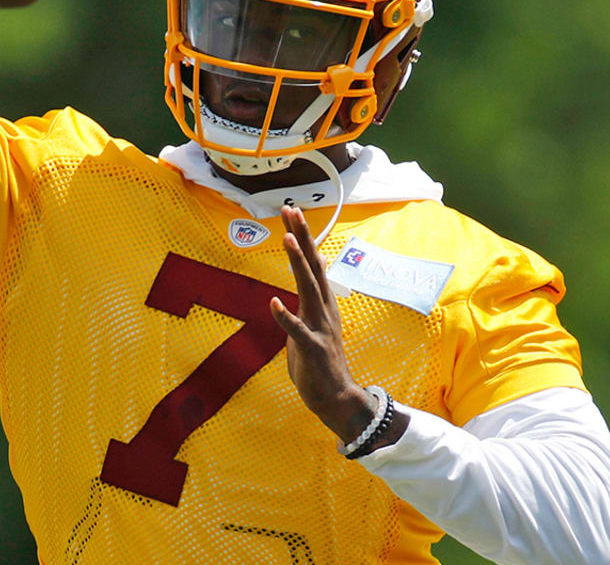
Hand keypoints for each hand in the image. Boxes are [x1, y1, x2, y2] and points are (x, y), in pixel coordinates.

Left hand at [270, 206, 373, 442]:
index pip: (313, 263)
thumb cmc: (320, 362)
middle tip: (292, 211)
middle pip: (313, 267)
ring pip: (308, 290)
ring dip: (298, 264)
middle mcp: (323, 309)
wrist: (336, 398)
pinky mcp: (311, 350)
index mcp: (322, 303)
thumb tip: (313, 272)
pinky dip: (285, 317)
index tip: (292, 211)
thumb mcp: (314, 323)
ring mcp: (319, 328)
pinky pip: (297, 331)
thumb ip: (312, 297)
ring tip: (288, 239)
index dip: (303, 236)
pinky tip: (273, 303)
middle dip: (302, 237)